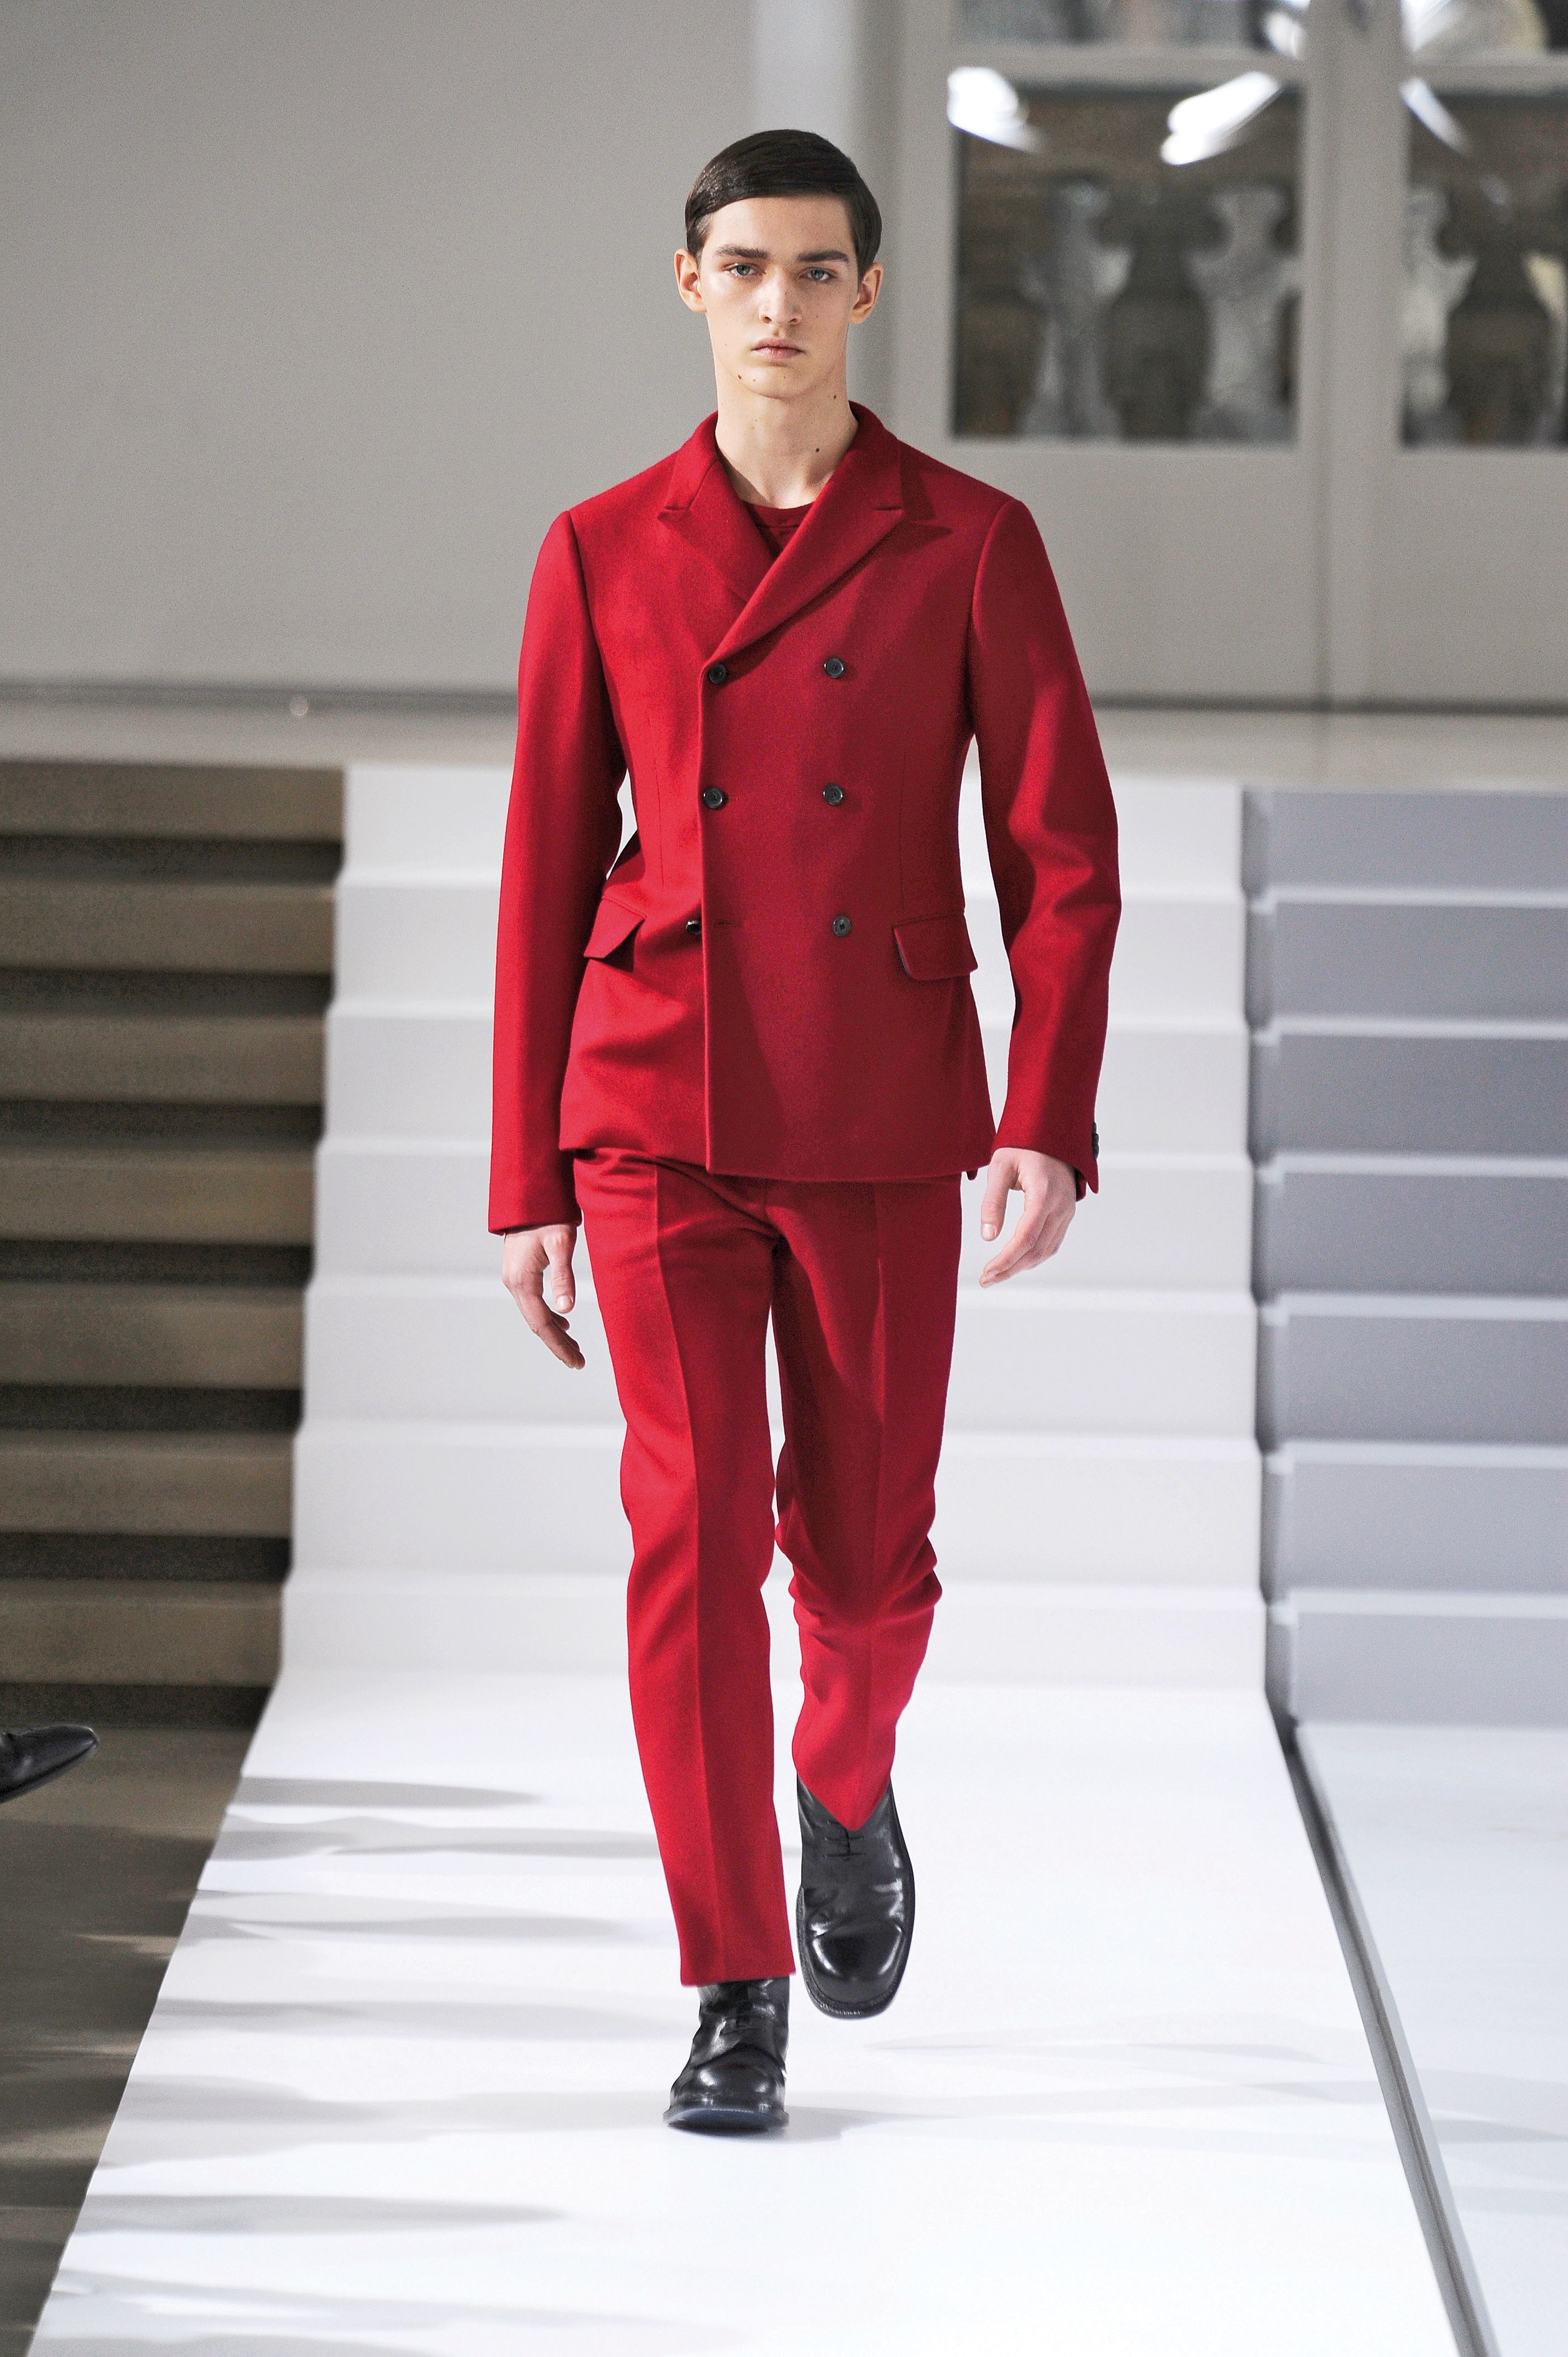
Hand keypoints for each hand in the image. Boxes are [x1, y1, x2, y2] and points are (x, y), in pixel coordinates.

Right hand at [502, 1223, 584, 1368]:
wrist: (529, 1195)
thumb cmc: (548, 1214)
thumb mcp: (560, 1243)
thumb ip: (563, 1277)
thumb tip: (566, 1310)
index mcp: (522, 1281)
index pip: (542, 1324)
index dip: (560, 1345)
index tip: (577, 1362)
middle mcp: (514, 1283)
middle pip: (537, 1323)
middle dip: (558, 1343)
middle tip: (579, 1361)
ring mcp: (514, 1278)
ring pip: (535, 1314)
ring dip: (554, 1331)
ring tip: (574, 1347)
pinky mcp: (520, 1271)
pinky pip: (533, 1302)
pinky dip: (549, 1315)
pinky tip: (563, 1319)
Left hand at [977, 1149, 1075, 1285]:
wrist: (1051, 1131)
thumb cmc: (1023, 1145)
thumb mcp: (1000, 1167)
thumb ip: (993, 1202)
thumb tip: (988, 1237)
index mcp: (1044, 1194)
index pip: (1026, 1238)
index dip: (1006, 1260)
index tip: (987, 1273)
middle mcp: (1061, 1206)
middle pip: (1037, 1250)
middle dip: (1010, 1269)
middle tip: (986, 1280)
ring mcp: (1067, 1211)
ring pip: (1047, 1250)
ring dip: (1022, 1266)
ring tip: (997, 1274)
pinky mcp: (1066, 1212)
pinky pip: (1053, 1242)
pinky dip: (1035, 1256)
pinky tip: (1017, 1261)